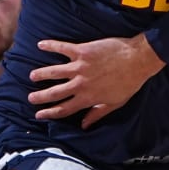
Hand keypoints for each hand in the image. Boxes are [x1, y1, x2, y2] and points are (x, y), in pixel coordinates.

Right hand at [27, 35, 165, 124]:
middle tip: (30, 98)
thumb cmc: (129, 83)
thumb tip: (84, 124)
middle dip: (41, 97)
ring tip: (32, 75)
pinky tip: (40, 44)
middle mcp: (81, 84)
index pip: (64, 109)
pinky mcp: (82, 51)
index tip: (39, 114)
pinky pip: (62, 48)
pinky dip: (50, 45)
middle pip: (55, 93)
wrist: (138, 60)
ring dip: (41, 74)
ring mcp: (80, 67)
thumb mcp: (115, 103)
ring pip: (54, 72)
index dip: (50, 113)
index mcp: (88, 98)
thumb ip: (97, 113)